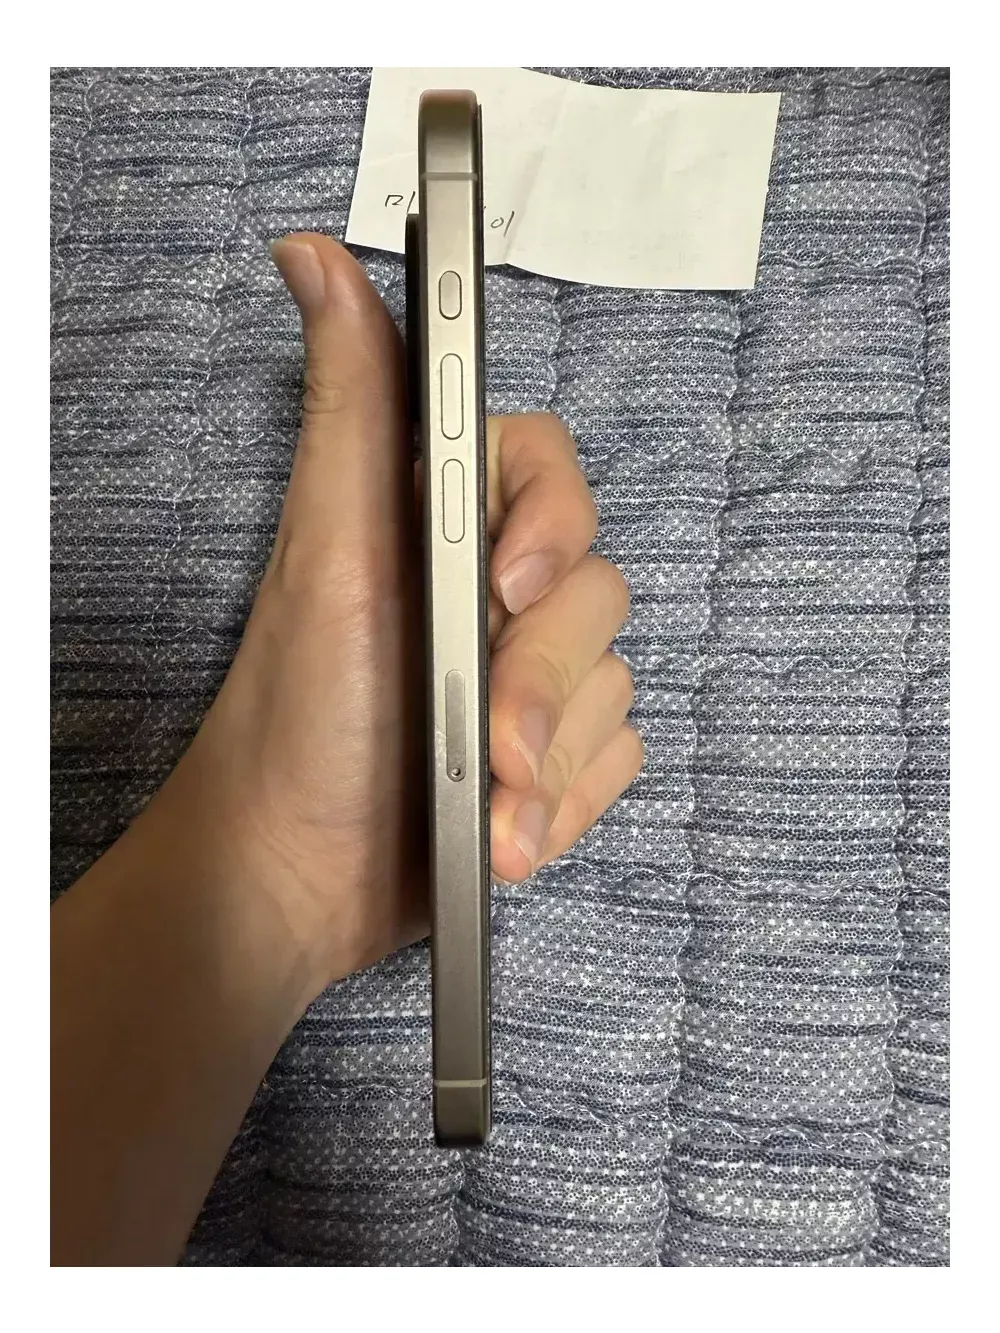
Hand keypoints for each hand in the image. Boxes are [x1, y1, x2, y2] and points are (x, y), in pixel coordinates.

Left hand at [141, 234, 641, 1004]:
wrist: (298, 879)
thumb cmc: (298, 713)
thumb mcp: (328, 549)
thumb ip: (354, 403)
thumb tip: (312, 253)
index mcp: (441, 525)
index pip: (547, 471)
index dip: (549, 523)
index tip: (504, 589)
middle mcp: (491, 592)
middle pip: (596, 591)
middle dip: (544, 681)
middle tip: (493, 743)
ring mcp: (527, 676)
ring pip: (614, 685)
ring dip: (553, 760)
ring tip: (489, 812)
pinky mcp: (552, 755)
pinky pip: (617, 758)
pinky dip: (565, 804)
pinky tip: (507, 833)